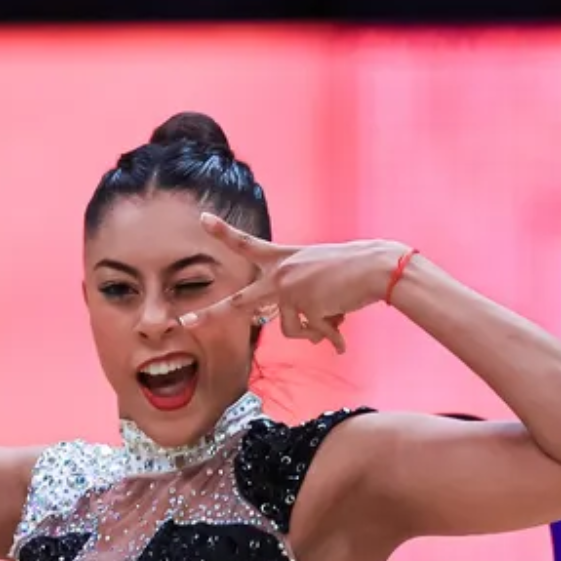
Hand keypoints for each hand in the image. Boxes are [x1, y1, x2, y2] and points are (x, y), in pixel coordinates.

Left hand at [180, 213, 406, 354]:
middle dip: (210, 315)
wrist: (376, 268)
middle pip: (239, 302)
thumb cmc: (352, 271)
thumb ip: (302, 299)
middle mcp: (281, 274)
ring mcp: (292, 292)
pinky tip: (341, 341)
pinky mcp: (307, 307)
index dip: (224, 231)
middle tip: (183, 324)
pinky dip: (329, 338)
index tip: (202, 219)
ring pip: (291, 330)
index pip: (247, 244)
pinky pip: (313, 335)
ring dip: (314, 332)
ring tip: (334, 320)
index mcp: (283, 258)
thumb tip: (307, 333)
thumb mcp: (318, 275)